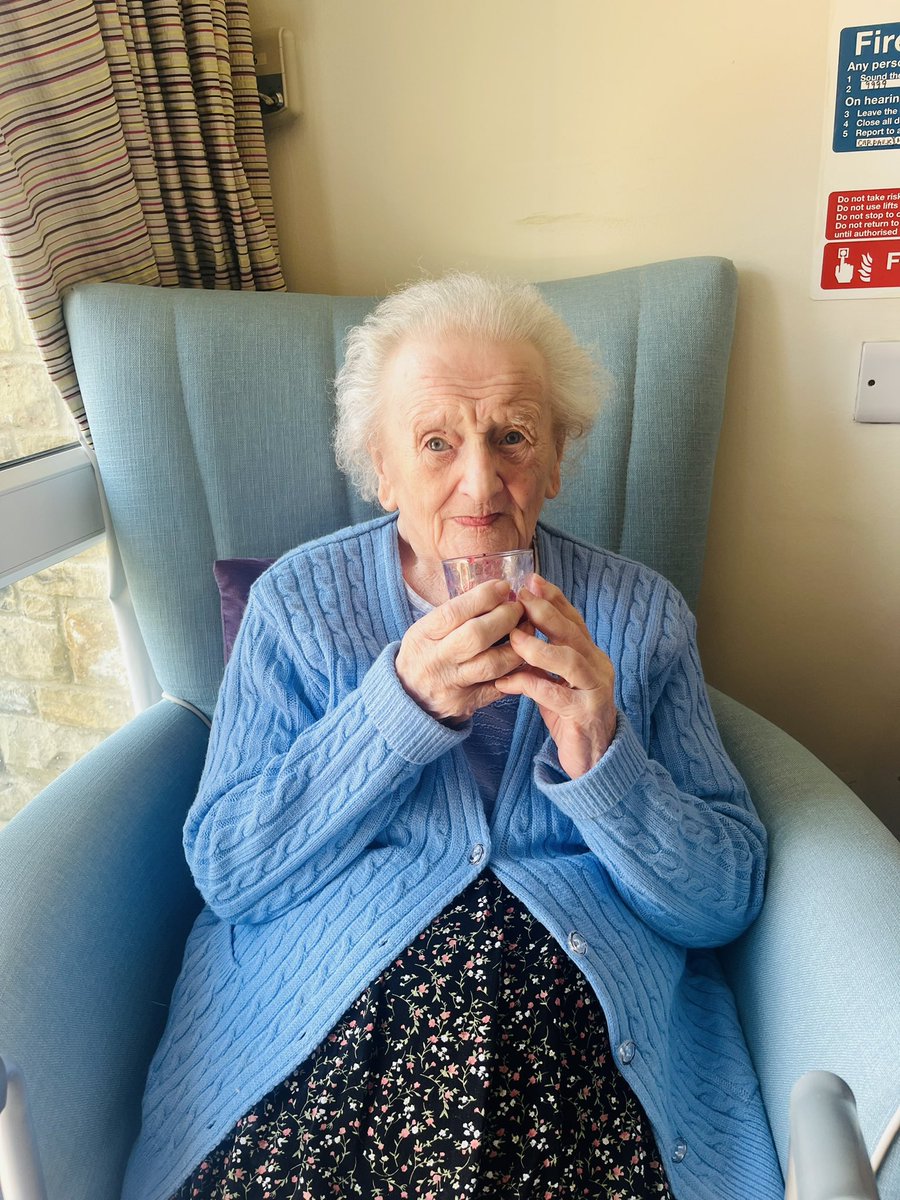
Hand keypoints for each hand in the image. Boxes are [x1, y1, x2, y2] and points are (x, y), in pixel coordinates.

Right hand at [395, 579, 527, 723]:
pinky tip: (525, 656)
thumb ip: (455, 615)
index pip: (454, 612)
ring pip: (494, 663)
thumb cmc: (424, 655)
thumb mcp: (426, 631)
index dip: (483, 597)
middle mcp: (436, 660)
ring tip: (527, 629)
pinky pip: (500, 686)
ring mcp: (452, 684)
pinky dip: (517, 670)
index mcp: (423, 636)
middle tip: (519, 608)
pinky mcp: (467, 703)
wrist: (409, 699)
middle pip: (477, 635)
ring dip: (518, 644)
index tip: (503, 587)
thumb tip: (495, 592)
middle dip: (505, 617)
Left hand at [494, 575, 616, 777]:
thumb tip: (514, 631)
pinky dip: (530, 685)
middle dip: (546, 613)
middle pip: (574, 633)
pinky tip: (507, 682)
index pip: (574, 619)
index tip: (531, 580)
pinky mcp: (586, 714)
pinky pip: (556, 696)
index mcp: (590, 655)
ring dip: (539, 647)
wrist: (593, 758)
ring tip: (514, 638)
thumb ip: (542, 659)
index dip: (554, 598)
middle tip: (520, 598)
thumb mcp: (555, 681)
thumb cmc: (570, 715)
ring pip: (569, 661)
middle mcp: (598, 667)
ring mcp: (595, 690)